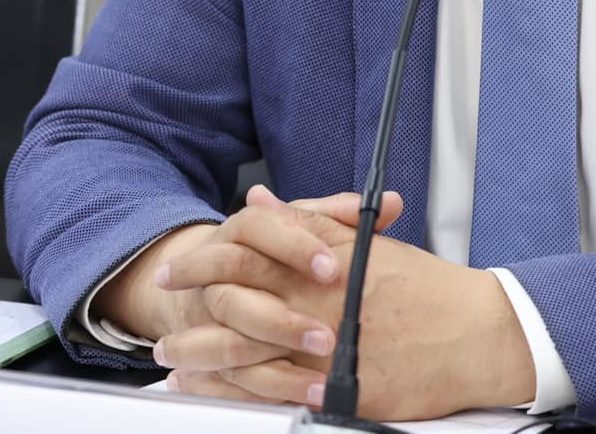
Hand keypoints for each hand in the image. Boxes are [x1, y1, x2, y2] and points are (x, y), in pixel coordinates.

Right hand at [91, 184, 392, 403]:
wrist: (210, 286)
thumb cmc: (268, 256)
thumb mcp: (301, 230)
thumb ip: (341, 217)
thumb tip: (391, 204)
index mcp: (239, 232)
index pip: (257, 226)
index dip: (293, 245)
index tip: (330, 268)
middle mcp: (213, 270)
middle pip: (234, 284)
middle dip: (281, 314)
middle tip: (327, 334)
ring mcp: (204, 315)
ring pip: (229, 337)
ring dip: (277, 355)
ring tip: (323, 370)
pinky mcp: (206, 355)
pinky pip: (232, 377)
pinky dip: (269, 386)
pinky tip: (306, 390)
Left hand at [163, 190, 536, 418]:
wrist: (477, 334)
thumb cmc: (427, 290)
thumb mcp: (362, 243)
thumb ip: (305, 222)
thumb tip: (260, 203)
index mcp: (316, 265)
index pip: (240, 256)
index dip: (201, 262)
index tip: (176, 269)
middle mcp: (314, 305)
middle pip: (232, 307)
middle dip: (189, 316)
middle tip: (163, 325)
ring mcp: (325, 351)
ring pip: (246, 356)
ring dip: (204, 360)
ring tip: (176, 363)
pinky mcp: (340, 391)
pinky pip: (277, 395)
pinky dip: (240, 395)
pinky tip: (219, 396)